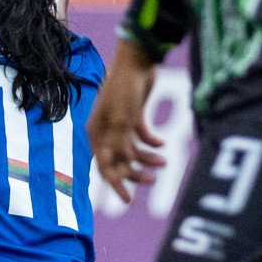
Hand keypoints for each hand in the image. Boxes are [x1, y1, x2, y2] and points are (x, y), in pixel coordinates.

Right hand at [86, 38, 166, 202]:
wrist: (137, 60)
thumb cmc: (125, 89)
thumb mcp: (122, 119)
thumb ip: (119, 144)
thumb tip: (117, 167)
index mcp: (97, 134)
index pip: (105, 166)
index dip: (116, 185)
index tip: (128, 200)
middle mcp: (106, 132)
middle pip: (120, 162)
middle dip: (136, 173)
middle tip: (154, 180)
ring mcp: (120, 124)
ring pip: (133, 151)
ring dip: (147, 159)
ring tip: (164, 163)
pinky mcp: (133, 116)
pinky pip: (141, 137)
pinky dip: (152, 143)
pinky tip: (162, 144)